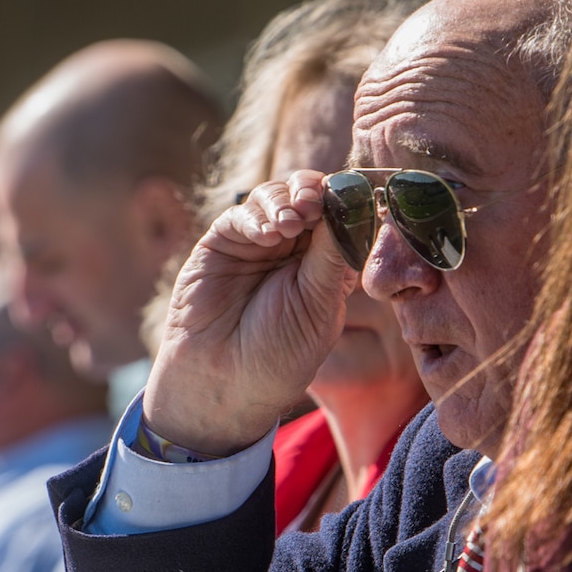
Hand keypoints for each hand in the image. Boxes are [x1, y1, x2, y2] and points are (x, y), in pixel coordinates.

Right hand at [145, 171, 356, 455]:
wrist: (222, 379)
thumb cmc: (277, 353)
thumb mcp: (318, 304)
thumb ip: (331, 254)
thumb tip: (349, 205)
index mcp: (327, 265)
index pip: (342, 217)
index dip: (345, 201)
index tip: (348, 199)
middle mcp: (294, 249)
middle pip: (310, 195)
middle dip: (314, 193)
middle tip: (313, 205)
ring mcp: (259, 243)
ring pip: (277, 196)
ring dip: (286, 200)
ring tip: (290, 222)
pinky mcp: (224, 242)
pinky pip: (242, 214)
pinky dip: (256, 215)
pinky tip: (265, 235)